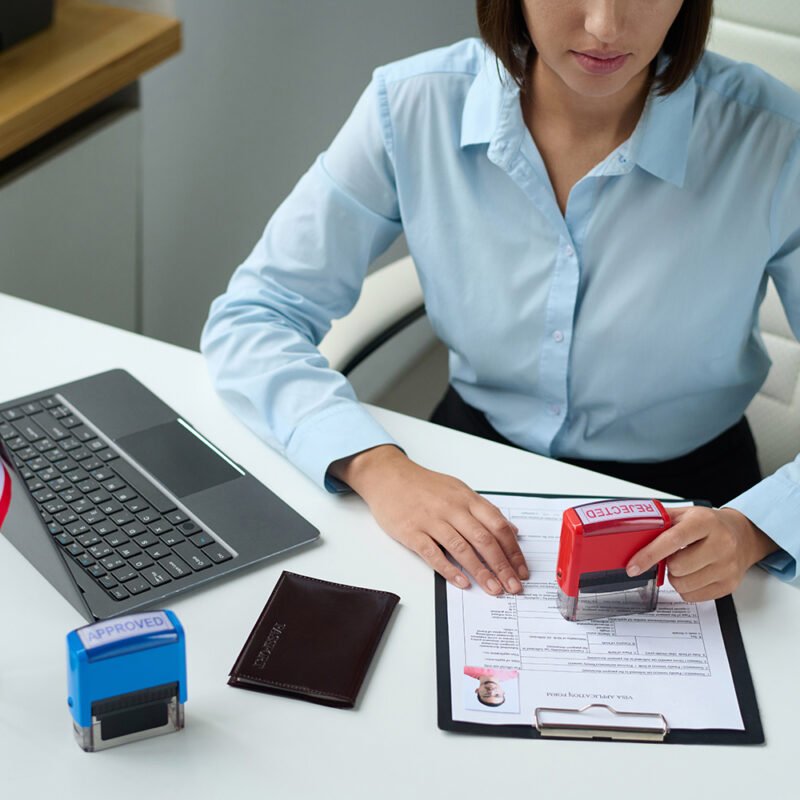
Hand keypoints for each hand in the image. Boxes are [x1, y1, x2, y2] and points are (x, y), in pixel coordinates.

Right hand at [329, 445, 527, 594]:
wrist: (388, 476)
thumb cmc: (424, 486)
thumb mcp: (459, 490)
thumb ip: (484, 510)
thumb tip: (511, 530)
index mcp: (467, 498)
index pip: (498, 525)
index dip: (513, 550)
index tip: (522, 570)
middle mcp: (452, 508)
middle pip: (484, 539)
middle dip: (502, 566)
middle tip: (514, 587)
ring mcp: (431, 520)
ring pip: (462, 549)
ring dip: (481, 572)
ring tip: (494, 590)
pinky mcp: (412, 532)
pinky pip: (433, 554)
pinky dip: (450, 570)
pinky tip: (463, 583)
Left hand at [625, 506, 778, 601]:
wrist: (742, 536)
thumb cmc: (709, 525)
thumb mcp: (685, 514)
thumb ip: (660, 520)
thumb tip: (631, 530)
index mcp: (704, 522)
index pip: (672, 540)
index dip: (649, 555)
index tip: (633, 566)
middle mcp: (721, 543)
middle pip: (677, 567)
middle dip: (666, 564)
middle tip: (671, 556)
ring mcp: (727, 566)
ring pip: (683, 585)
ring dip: (675, 577)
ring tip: (684, 564)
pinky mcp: (729, 585)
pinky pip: (693, 597)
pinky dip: (686, 588)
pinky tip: (693, 574)